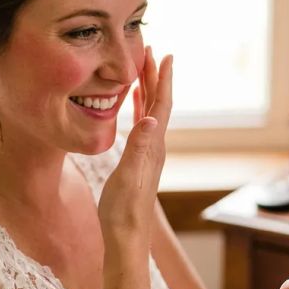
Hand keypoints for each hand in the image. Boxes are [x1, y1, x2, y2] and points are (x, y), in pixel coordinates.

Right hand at [97, 47, 172, 245]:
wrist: (125, 238)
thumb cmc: (123, 211)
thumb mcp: (129, 177)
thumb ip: (139, 148)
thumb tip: (152, 119)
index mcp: (154, 147)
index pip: (162, 105)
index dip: (163, 80)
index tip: (165, 55)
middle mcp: (155, 147)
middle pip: (158, 104)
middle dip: (154, 76)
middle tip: (149, 50)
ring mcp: (147, 154)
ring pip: (150, 113)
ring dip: (147, 90)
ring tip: (140, 69)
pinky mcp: (138, 161)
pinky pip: (140, 126)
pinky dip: (137, 109)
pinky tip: (133, 105)